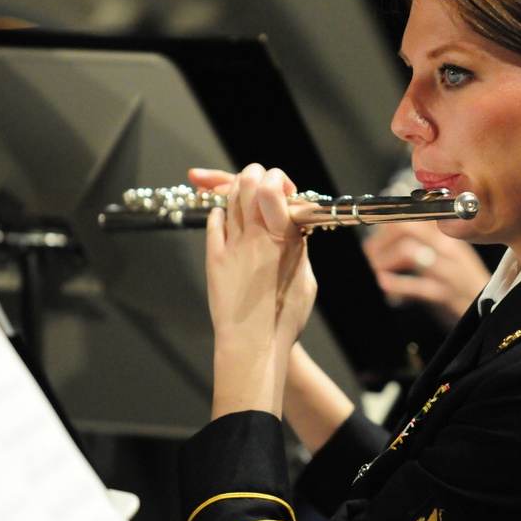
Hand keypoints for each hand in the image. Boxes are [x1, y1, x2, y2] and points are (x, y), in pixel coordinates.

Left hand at [194, 164, 316, 418]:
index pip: (273, 188)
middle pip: (248, 184)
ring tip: (243, 191)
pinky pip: (213, 223)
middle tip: (261, 181)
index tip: (283, 186)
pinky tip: (223, 213)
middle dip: (255, 175)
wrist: (252, 346)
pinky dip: (219, 212)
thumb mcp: (306, 282)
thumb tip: (298, 232)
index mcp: (282, 239)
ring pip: (229, 200)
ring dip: (235, 188)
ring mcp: (231, 246)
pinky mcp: (214, 259)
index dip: (277, 179)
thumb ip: (301, 251)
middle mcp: (254, 237)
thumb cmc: (284, 320)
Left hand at [362, 220, 490, 330]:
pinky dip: (396, 284)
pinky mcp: (447, 294)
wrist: (494, 309)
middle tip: (369, 253)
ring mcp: (449, 270)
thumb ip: (424, 239)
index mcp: (450, 233)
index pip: (414, 213)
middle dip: (381, 239)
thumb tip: (388, 233)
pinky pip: (418, 286)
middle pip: (408, 227)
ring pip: (410, 252)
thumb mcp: (447, 253)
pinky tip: (384, 284)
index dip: (387, 222)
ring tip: (374, 269)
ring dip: (383, 260)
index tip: (372, 235)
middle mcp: (450, 247)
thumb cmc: (463, 280)